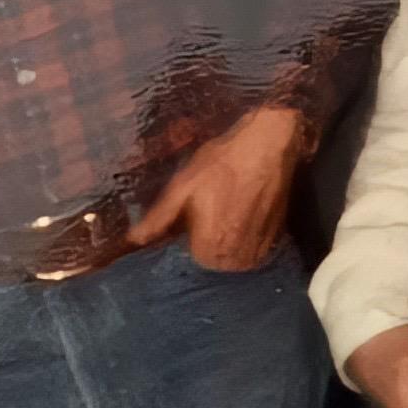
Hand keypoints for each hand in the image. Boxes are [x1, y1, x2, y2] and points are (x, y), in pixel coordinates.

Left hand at [128, 105, 313, 269]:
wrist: (268, 145)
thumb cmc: (221, 163)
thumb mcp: (182, 186)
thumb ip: (158, 218)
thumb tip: (133, 240)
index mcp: (210, 247)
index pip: (189, 262)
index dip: (184, 241)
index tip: (186, 223)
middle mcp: (236, 256)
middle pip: (212, 263)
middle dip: (206, 244)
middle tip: (207, 214)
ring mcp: (259, 250)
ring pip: (233, 260)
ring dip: (226, 244)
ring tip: (225, 214)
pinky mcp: (275, 239)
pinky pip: (253, 252)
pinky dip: (245, 240)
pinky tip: (243, 214)